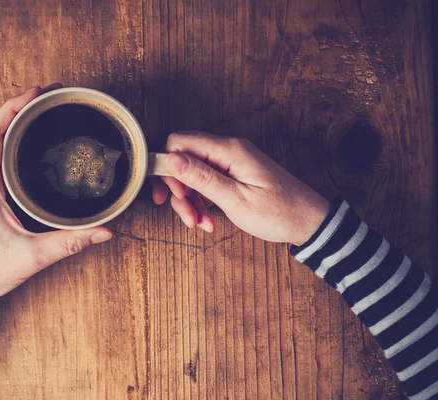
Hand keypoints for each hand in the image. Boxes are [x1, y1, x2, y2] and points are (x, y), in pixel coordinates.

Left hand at [0, 84, 112, 302]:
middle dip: (20, 108)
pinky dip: (9, 140)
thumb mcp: (32, 256)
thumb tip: (104, 231)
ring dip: (13, 122)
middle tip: (49, 98)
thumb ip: (70, 242)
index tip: (38, 93)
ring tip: (41, 112)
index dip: (14, 106)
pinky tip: (29, 143)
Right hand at [151, 132, 329, 245]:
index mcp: (228, 150)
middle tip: (186, 215)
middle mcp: (228, 150)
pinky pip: (206, 182)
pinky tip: (208, 220)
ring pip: (192, 174)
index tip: (173, 194)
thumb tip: (170, 158)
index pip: (179, 142)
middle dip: (178, 189)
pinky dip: (201, 202)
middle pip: (183, 160)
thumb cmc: (278, 212)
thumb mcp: (235, 199)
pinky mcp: (233, 173)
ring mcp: (230, 161)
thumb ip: (201, 177)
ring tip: (200, 223)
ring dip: (190, 201)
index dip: (168, 167)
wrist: (308, 221)